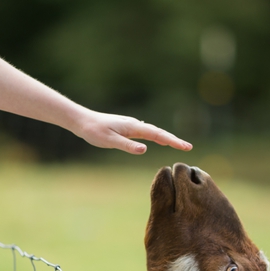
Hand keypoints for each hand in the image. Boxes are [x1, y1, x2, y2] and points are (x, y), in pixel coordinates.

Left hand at [73, 109, 191, 154]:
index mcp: (133, 127)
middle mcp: (134, 125)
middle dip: (173, 139)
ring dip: (166, 137)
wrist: (82, 121)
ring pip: (152, 131)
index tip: (186, 146)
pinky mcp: (126, 128)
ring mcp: (131, 126)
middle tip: (188, 147)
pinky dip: (156, 136)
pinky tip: (156, 138)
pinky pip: (146, 132)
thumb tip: (145, 149)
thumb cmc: (94, 131)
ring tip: (177, 144)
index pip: (158, 134)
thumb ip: (127, 146)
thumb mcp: (109, 141)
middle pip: (158, 132)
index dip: (173, 141)